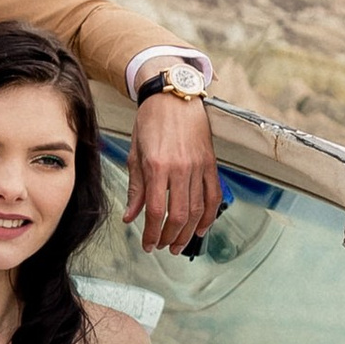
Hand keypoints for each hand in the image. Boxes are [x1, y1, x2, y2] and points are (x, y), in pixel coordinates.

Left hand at [127, 92, 218, 254]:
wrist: (174, 96)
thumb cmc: (151, 120)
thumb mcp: (135, 153)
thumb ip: (135, 188)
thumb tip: (130, 217)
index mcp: (157, 165)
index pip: (155, 210)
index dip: (151, 233)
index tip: (147, 244)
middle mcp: (180, 168)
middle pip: (179, 215)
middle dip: (170, 237)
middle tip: (163, 247)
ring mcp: (198, 166)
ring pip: (198, 209)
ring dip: (189, 232)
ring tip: (179, 243)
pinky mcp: (210, 163)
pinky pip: (213, 195)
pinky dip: (210, 215)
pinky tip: (202, 228)